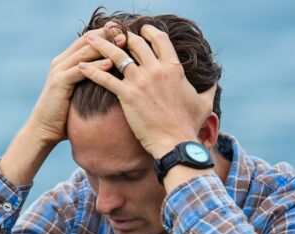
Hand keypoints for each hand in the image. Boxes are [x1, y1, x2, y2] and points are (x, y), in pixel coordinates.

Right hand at [25, 27, 117, 146]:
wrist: (43, 130)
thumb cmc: (64, 117)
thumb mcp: (79, 95)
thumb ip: (89, 84)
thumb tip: (111, 83)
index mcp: (65, 62)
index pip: (88, 40)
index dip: (107, 35)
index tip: (127, 35)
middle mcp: (61, 62)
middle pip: (87, 40)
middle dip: (108, 36)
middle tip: (128, 35)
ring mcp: (59, 70)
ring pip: (85, 52)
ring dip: (105, 47)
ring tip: (123, 44)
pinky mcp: (59, 82)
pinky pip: (80, 70)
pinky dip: (96, 66)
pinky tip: (110, 64)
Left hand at [77, 25, 216, 157]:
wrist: (175, 142)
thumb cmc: (189, 125)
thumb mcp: (204, 103)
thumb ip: (209, 89)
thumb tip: (215, 82)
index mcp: (173, 68)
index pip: (159, 39)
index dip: (148, 31)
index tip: (140, 30)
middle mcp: (156, 69)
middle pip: (135, 43)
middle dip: (122, 35)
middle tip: (111, 33)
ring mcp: (141, 81)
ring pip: (117, 55)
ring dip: (101, 45)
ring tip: (89, 40)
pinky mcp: (127, 95)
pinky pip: (105, 78)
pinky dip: (91, 71)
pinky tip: (80, 66)